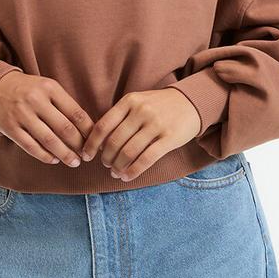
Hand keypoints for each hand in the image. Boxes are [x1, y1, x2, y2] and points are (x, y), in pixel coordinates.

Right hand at [0, 71, 92, 167]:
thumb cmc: (29, 89)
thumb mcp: (48, 88)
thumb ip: (65, 104)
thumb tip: (86, 129)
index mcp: (50, 88)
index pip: (76, 113)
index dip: (88, 131)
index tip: (96, 142)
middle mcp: (36, 100)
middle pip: (65, 128)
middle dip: (79, 146)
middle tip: (86, 156)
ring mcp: (22, 114)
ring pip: (49, 140)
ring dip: (64, 154)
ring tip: (74, 162)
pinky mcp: (11, 128)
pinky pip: (31, 146)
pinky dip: (44, 156)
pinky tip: (54, 160)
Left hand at [79, 87, 200, 181]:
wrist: (191, 101)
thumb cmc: (159, 105)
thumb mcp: (138, 101)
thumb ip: (120, 117)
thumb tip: (100, 142)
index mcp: (129, 101)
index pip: (103, 126)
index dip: (92, 144)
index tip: (87, 155)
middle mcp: (141, 111)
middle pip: (114, 142)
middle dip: (106, 158)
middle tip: (106, 165)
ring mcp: (156, 124)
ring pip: (128, 152)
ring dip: (118, 167)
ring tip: (116, 172)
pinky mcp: (169, 138)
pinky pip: (146, 159)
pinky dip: (133, 171)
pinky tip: (127, 176)